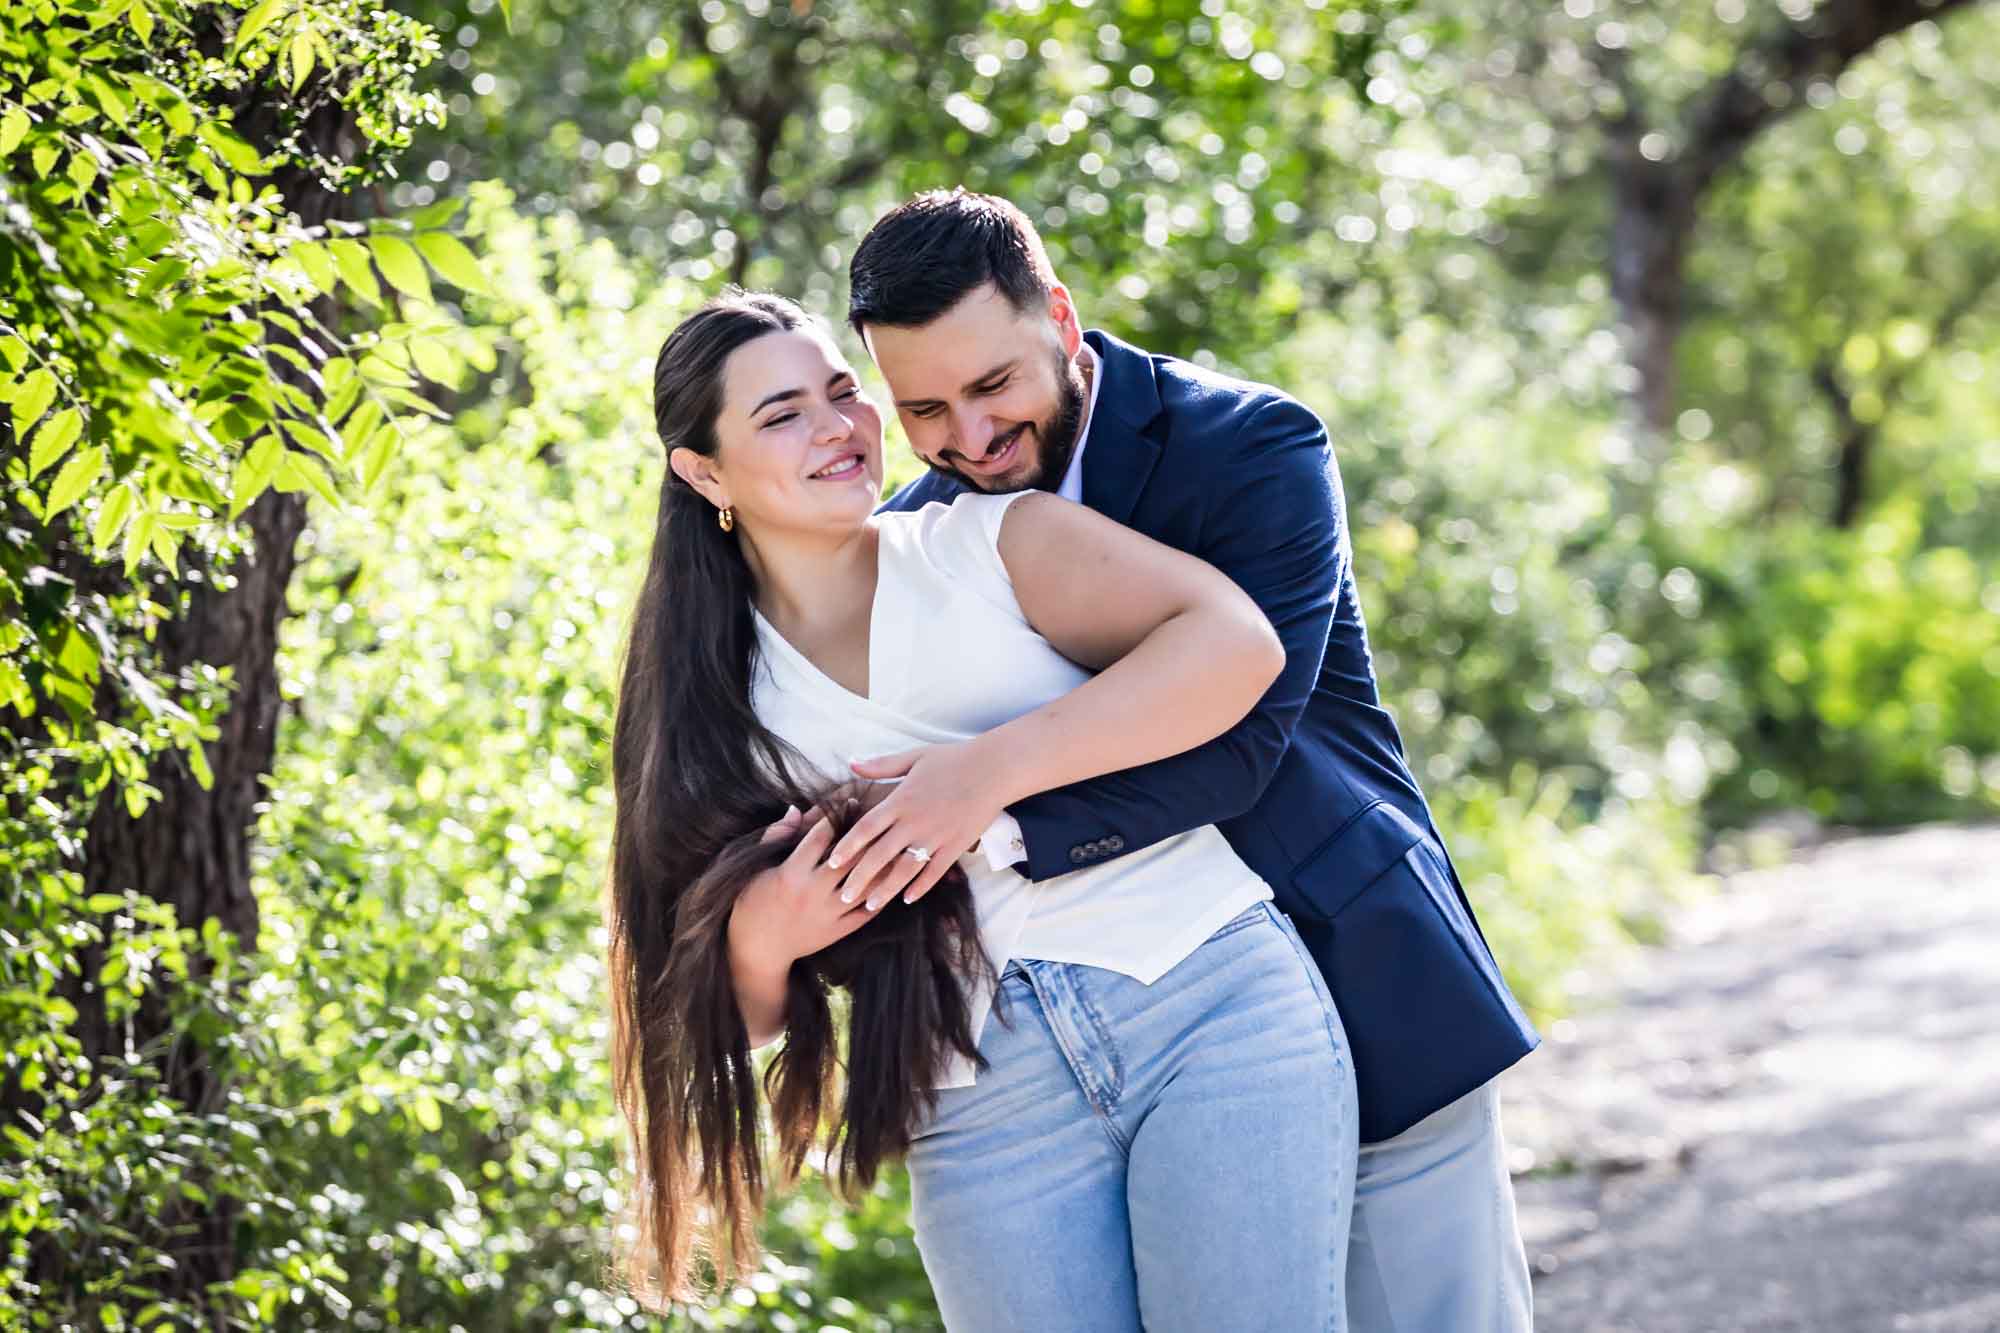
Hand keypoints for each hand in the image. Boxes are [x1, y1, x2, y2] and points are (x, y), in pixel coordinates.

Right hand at [726, 805, 876, 974]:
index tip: (851, 801)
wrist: (757, 949)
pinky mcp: (837, 931)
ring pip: (864, 885)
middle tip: (881, 819)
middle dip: (866, 836)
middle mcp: (812, 892)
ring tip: (895, 846)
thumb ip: (776, 837)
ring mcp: (827, 913)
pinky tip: (891, 880)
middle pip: (848, 859)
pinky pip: (866, 912)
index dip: (836, 816)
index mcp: (791, 873)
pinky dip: (881, 896)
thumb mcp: (755, 868)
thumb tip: (795, 809)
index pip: (820, 837)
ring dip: (881, 866)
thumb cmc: (751, 903)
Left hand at [827, 740, 1011, 910]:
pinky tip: (907, 899)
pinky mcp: (955, 846)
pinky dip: (920, 887)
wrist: (993, 769)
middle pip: (880, 855)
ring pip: (905, 869)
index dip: (847, 846)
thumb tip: (851, 762)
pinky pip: (935, 872)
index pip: (866, 828)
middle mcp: (914, 821)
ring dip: (886, 890)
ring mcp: (936, 836)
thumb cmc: (952, 759)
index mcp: (900, 800)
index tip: (831, 863)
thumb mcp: (914, 756)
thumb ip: (881, 765)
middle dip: (860, 877)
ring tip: (870, 906)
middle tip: (843, 896)